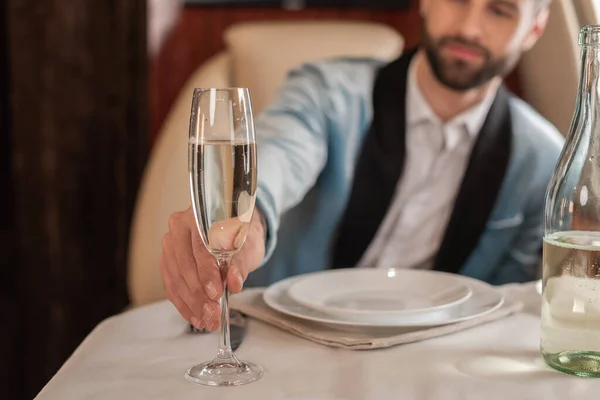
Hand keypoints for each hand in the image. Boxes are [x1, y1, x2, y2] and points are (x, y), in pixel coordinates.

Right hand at [159, 206, 265, 329]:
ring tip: (207, 319)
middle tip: (213, 313)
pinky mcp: (167, 261)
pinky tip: (195, 316)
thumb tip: (234, 282)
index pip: (200, 249)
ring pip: (176, 279)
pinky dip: (184, 304)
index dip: (207, 274)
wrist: (235, 231)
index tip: (216, 293)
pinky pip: (171, 286)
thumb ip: (240, 263)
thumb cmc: (241, 235)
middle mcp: (179, 228)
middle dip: (199, 295)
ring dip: (192, 304)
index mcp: (199, 216)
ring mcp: (170, 245)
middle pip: (185, 267)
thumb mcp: (248, 247)